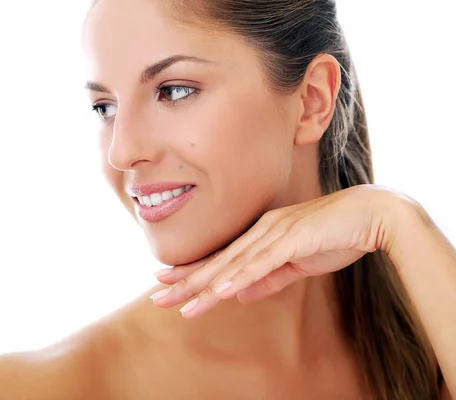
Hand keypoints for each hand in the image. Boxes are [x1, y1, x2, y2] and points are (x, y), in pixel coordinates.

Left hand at [150, 184, 411, 317]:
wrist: (372, 215)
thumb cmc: (335, 235)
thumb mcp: (297, 264)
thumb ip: (270, 278)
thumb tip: (240, 296)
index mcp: (262, 235)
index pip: (221, 258)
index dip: (193, 272)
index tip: (167, 283)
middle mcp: (262, 231)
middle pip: (218, 261)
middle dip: (186, 281)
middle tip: (156, 296)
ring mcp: (276, 233)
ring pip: (233, 265)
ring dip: (207, 286)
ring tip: (181, 304)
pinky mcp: (293, 238)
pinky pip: (263, 262)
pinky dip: (241, 277)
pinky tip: (221, 291)